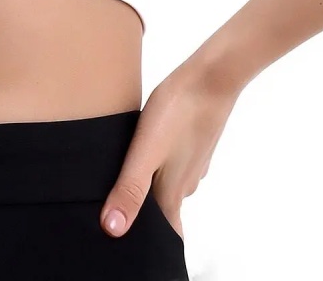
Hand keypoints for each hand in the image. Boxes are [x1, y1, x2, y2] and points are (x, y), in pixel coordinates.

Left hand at [99, 65, 239, 238]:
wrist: (211, 76)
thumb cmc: (177, 112)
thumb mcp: (145, 152)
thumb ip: (130, 190)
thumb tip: (112, 231)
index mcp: (173, 194)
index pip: (165, 234)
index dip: (148, 243)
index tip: (131, 246)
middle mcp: (186, 184)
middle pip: (164, 211)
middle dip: (144, 215)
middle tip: (117, 207)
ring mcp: (193, 162)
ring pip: (167, 185)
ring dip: (149, 187)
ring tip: (123, 177)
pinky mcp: (193, 142)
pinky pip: (172, 163)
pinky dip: (158, 164)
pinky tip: (142, 150)